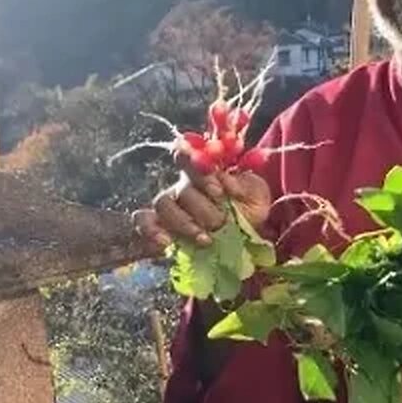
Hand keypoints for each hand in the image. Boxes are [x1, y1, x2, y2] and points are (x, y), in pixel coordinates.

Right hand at [132, 167, 272, 251]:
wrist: (245, 239)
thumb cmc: (249, 210)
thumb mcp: (257, 194)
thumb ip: (246, 184)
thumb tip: (227, 184)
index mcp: (205, 173)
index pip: (190, 159)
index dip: (201, 174)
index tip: (219, 193)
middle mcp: (184, 187)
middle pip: (181, 189)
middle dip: (202, 209)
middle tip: (220, 224)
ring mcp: (170, 208)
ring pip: (163, 204)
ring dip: (183, 223)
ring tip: (204, 240)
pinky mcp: (160, 228)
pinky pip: (144, 222)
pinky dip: (150, 230)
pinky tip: (165, 243)